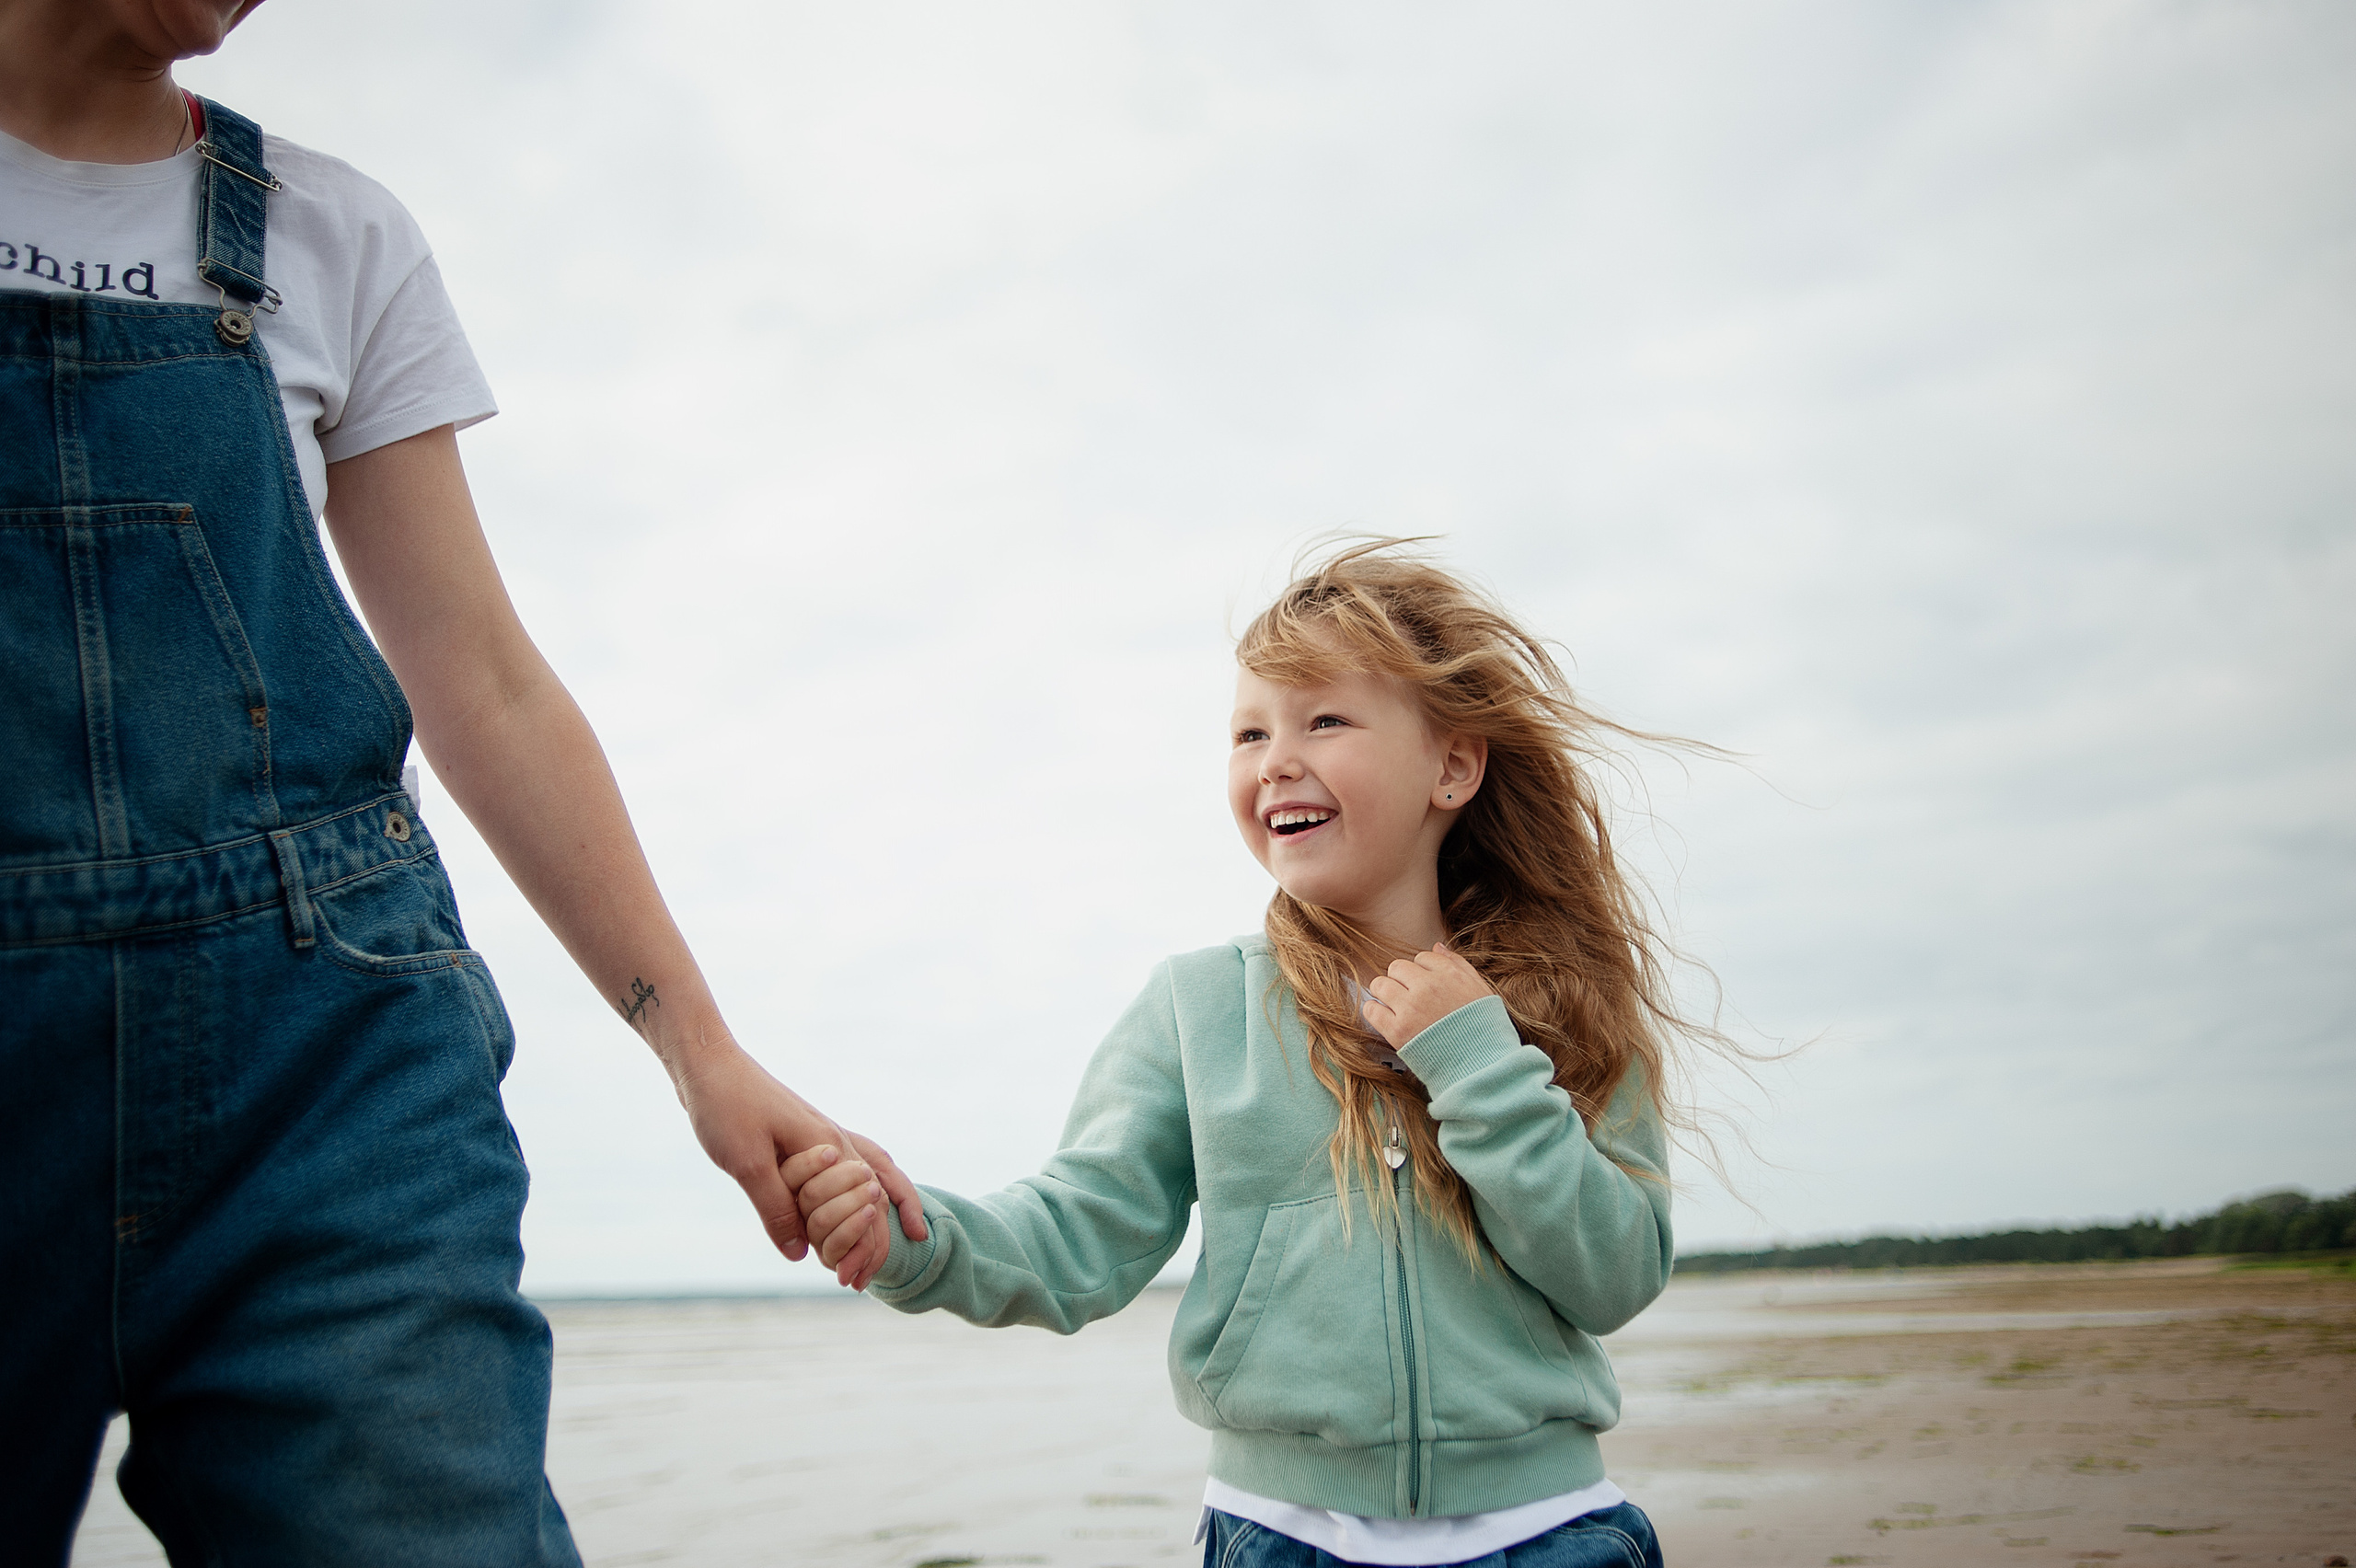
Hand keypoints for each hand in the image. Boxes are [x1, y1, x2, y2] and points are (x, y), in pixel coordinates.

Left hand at [669, 1043, 926, 1288]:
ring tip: (877, 1255)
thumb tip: (800, 1255)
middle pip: (875, 1198)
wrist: (710, 1066)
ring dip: (873, 1220)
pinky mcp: (807, 1140)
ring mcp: (824, 1139)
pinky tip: (859, 1206)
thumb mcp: (748, 1164)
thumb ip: (776, 1209)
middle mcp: (836, 1142)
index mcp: (829, 1148)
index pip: (866, 1208)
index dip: (862, 1249)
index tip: (847, 1283)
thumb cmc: (727, 1107)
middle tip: (857, 1285)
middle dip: (872, 1243)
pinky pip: (849, 1171)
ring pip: (871, 1180)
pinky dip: (861, 1193)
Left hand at [1361, 942, 1494, 1050]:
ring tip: (1398, 1009)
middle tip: (1410, 998)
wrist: (1481, 1067)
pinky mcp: (1397, 1031)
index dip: (1424, 973)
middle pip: (1397, 968)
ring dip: (1386, 994)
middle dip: (1402, 981)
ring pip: (1380, 984)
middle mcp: (1428, 986)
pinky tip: (1389, 1021)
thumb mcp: (1481, 990)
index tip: (1429, 988)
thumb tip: (1437, 946)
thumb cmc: (1484, 1028)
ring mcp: (1410, 1008)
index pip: (1422, 958)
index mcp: (1449, 974)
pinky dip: (1376, 1013)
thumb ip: (1458, 964)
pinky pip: (1371, 1009)